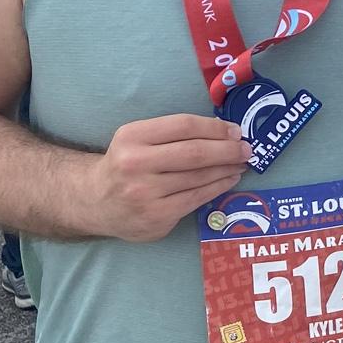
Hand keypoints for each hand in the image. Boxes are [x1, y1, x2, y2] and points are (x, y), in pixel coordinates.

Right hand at [88, 113, 252, 242]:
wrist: (94, 201)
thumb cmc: (126, 164)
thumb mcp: (138, 139)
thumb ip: (173, 134)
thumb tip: (223, 130)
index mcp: (132, 136)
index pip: (184, 126)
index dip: (215, 127)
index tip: (235, 131)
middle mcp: (135, 164)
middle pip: (194, 153)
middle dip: (228, 150)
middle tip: (247, 149)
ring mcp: (145, 193)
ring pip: (199, 177)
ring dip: (227, 169)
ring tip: (241, 164)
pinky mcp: (156, 216)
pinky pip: (196, 198)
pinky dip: (218, 187)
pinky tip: (229, 179)